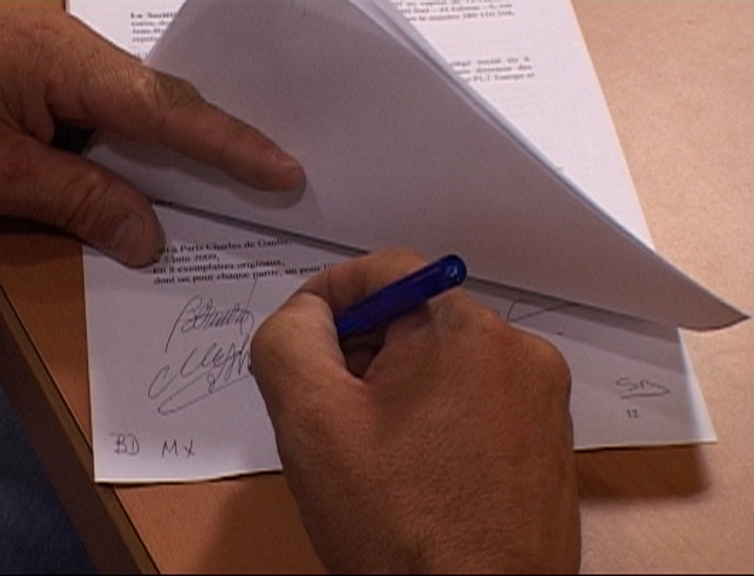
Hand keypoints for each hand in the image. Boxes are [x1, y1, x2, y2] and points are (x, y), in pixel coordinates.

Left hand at [0, 9, 303, 264]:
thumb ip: (83, 202)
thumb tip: (151, 238)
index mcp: (68, 61)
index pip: (169, 108)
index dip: (231, 144)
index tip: (284, 169)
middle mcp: (70, 47)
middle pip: (160, 100)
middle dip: (215, 142)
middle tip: (271, 179)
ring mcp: (49, 57)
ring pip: (129, 108)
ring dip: (167, 148)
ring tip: (218, 185)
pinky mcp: (31, 74)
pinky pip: (96, 111)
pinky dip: (123, 147)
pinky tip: (135, 175)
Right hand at [251, 249, 579, 572]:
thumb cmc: (400, 526)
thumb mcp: (311, 420)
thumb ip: (290, 339)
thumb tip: (305, 313)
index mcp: (467, 332)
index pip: (385, 270)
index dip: (328, 297)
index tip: (300, 340)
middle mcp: (520, 354)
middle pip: (415, 319)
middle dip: (360, 353)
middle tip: (325, 413)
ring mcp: (541, 402)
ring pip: (443, 365)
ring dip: (395, 390)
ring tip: (369, 454)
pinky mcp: (546, 445)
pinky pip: (475, 404)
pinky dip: (433, 420)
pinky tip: (410, 474)